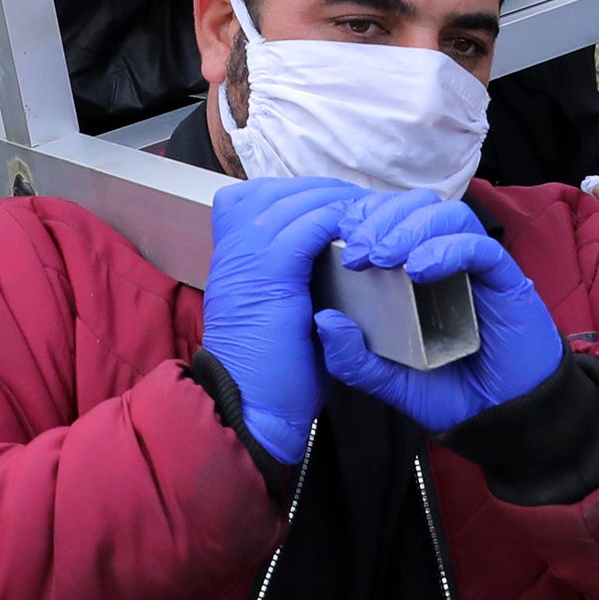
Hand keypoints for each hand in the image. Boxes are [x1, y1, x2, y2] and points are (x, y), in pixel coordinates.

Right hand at [200, 177, 362, 465]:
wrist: (252, 408)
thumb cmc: (268, 375)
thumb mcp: (271, 318)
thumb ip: (291, 287)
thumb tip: (325, 267)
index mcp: (230, 260)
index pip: (254, 199)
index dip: (296, 196)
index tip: (334, 208)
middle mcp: (232, 250)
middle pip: (275, 191)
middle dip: (321, 191)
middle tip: (360, 203)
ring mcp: (247, 256)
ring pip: (295, 201)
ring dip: (335, 201)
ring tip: (368, 212)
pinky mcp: (270, 272)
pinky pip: (309, 225)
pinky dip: (337, 220)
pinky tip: (363, 231)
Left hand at [312, 191, 564, 433]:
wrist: (505, 421)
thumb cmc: (454, 394)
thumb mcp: (391, 382)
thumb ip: (355, 360)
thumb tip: (324, 319)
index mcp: (418, 272)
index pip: (393, 217)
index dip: (366, 215)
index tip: (340, 235)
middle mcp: (448, 261)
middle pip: (418, 205)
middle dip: (382, 218)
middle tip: (357, 252)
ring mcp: (478, 269)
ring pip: (449, 214)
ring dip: (410, 227)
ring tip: (384, 258)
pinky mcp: (507, 281)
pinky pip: (480, 247)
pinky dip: (447, 249)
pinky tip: (420, 270)